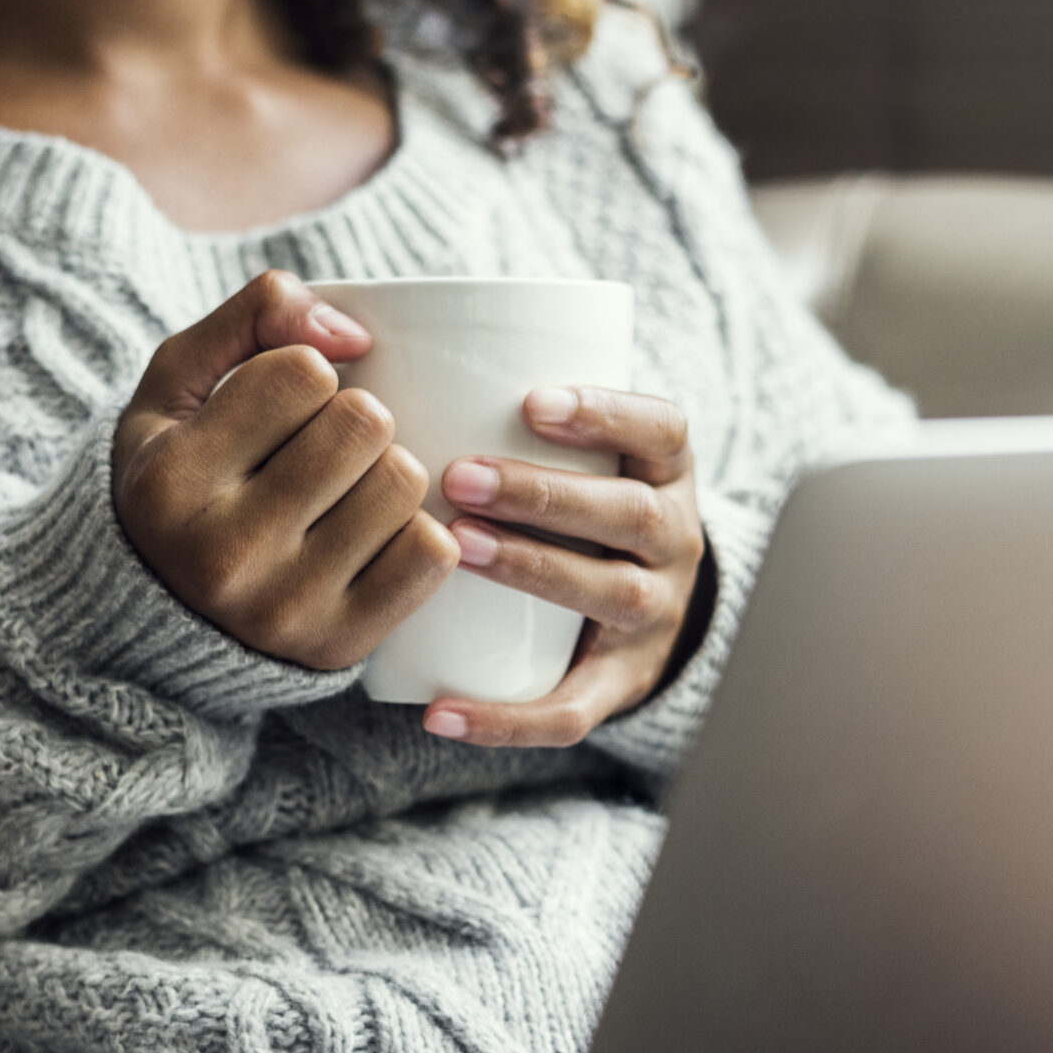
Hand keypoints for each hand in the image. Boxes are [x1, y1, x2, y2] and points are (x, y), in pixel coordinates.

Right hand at [113, 272, 460, 670]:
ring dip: (386, 472)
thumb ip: (255, 316)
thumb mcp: (179, 384)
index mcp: (170, 482)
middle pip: (365, 423)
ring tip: (345, 491)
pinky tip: (374, 535)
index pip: (302, 374)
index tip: (281, 408)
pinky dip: (416, 530)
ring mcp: (284, 607)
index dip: (306, 373)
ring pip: (403, 482)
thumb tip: (354, 334)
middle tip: (323, 448)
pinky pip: (433, 552)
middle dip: (355, 418)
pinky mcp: (340, 643)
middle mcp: (222, 554)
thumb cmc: (184, 475)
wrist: (166, 615)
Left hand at [423, 386, 707, 747]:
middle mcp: (674, 540)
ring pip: (609, 594)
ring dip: (534, 568)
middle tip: (459, 476)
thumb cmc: (581, 500)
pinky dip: (506, 718)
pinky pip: (573, 709)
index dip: (607, 413)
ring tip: (459, 551)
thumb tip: (378, 334)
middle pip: (630, 513)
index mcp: (666, 471)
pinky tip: (440, 711)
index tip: (534, 399)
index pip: (662, 429)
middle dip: (546, 494)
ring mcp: (653, 614)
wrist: (649, 605)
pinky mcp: (619, 682)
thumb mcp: (587, 448)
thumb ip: (514, 398)